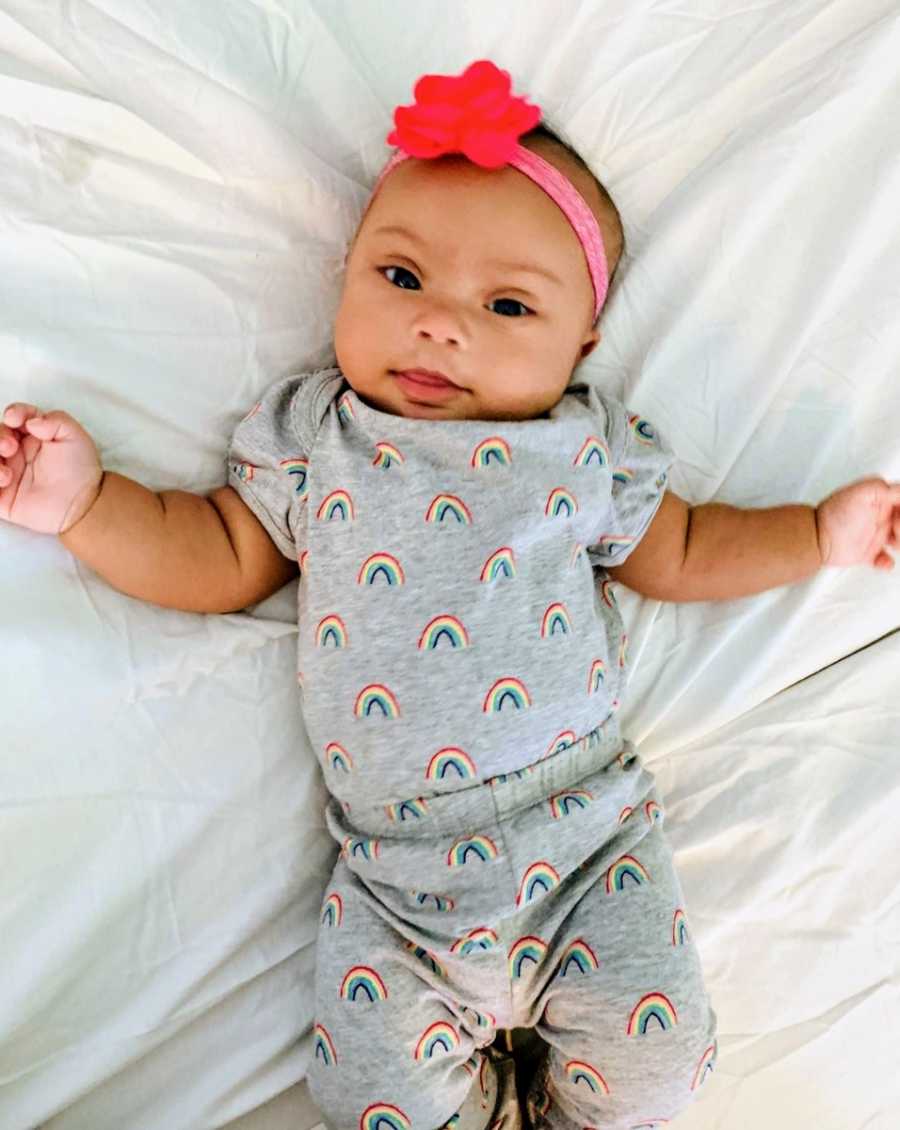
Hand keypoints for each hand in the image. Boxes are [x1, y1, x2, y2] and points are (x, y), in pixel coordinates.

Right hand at [0, 403, 103, 535]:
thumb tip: (31, 422)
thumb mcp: (75, 436)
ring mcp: (8, 472)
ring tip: (7, 475)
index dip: (13, 413)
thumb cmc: (81, 470)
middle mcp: (18, 452)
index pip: (15, 417)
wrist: (82, 503)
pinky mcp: (3, 496)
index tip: (14, 418)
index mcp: (33, 435)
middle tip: (10, 447)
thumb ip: (56, 420)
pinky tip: (3, 482)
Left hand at [815, 476, 899, 569]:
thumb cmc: (835, 516)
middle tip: (896, 531)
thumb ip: (883, 488)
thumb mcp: (861, 493)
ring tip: (894, 544)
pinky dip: (887, 562)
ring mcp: (874, 535)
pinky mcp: (867, 553)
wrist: (817, 539)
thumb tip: (899, 490)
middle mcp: (878, 516)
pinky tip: (884, 560)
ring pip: (899, 540)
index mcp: (879, 500)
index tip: (898, 517)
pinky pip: (885, 559)